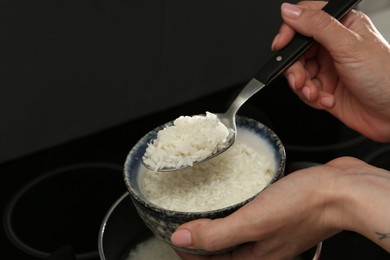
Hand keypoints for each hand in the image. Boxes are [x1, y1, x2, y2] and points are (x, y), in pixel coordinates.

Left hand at [171, 157, 389, 258]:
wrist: (338, 190)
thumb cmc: (303, 207)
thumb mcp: (253, 222)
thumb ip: (217, 234)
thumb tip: (182, 239)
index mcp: (253, 258)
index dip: (188, 251)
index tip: (174, 235)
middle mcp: (260, 249)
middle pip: (220, 249)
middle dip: (200, 238)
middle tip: (184, 222)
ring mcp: (269, 232)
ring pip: (233, 233)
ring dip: (216, 224)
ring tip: (202, 210)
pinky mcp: (275, 215)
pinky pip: (247, 218)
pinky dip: (234, 211)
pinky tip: (231, 199)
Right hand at [272, 2, 389, 141]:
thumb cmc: (385, 77)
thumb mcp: (349, 45)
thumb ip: (317, 26)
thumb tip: (290, 12)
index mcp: (341, 26)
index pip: (304, 20)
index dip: (289, 31)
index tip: (281, 45)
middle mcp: (332, 46)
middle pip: (296, 51)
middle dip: (295, 68)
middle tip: (300, 79)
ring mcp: (328, 68)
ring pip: (297, 73)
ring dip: (303, 86)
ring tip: (315, 93)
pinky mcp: (325, 88)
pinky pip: (304, 90)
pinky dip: (312, 98)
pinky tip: (326, 100)